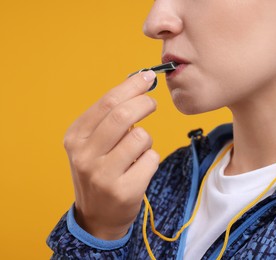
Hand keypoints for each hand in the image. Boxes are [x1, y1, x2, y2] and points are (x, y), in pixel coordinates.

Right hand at [64, 70, 159, 239]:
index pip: (107, 102)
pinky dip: (151, 159)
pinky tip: (139, 169)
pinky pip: (151, 159)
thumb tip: (139, 84)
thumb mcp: (92, 144)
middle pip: (123, 115)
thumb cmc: (100, 172)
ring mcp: (103, 174)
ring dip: (146, 140)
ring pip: (141, 137)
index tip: (149, 77)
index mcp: (75, 137)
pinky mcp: (123, 190)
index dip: (132, 86)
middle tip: (152, 103)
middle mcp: (84, 154)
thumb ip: (109, 118)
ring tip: (137, 151)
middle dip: (145, 103)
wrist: (97, 216)